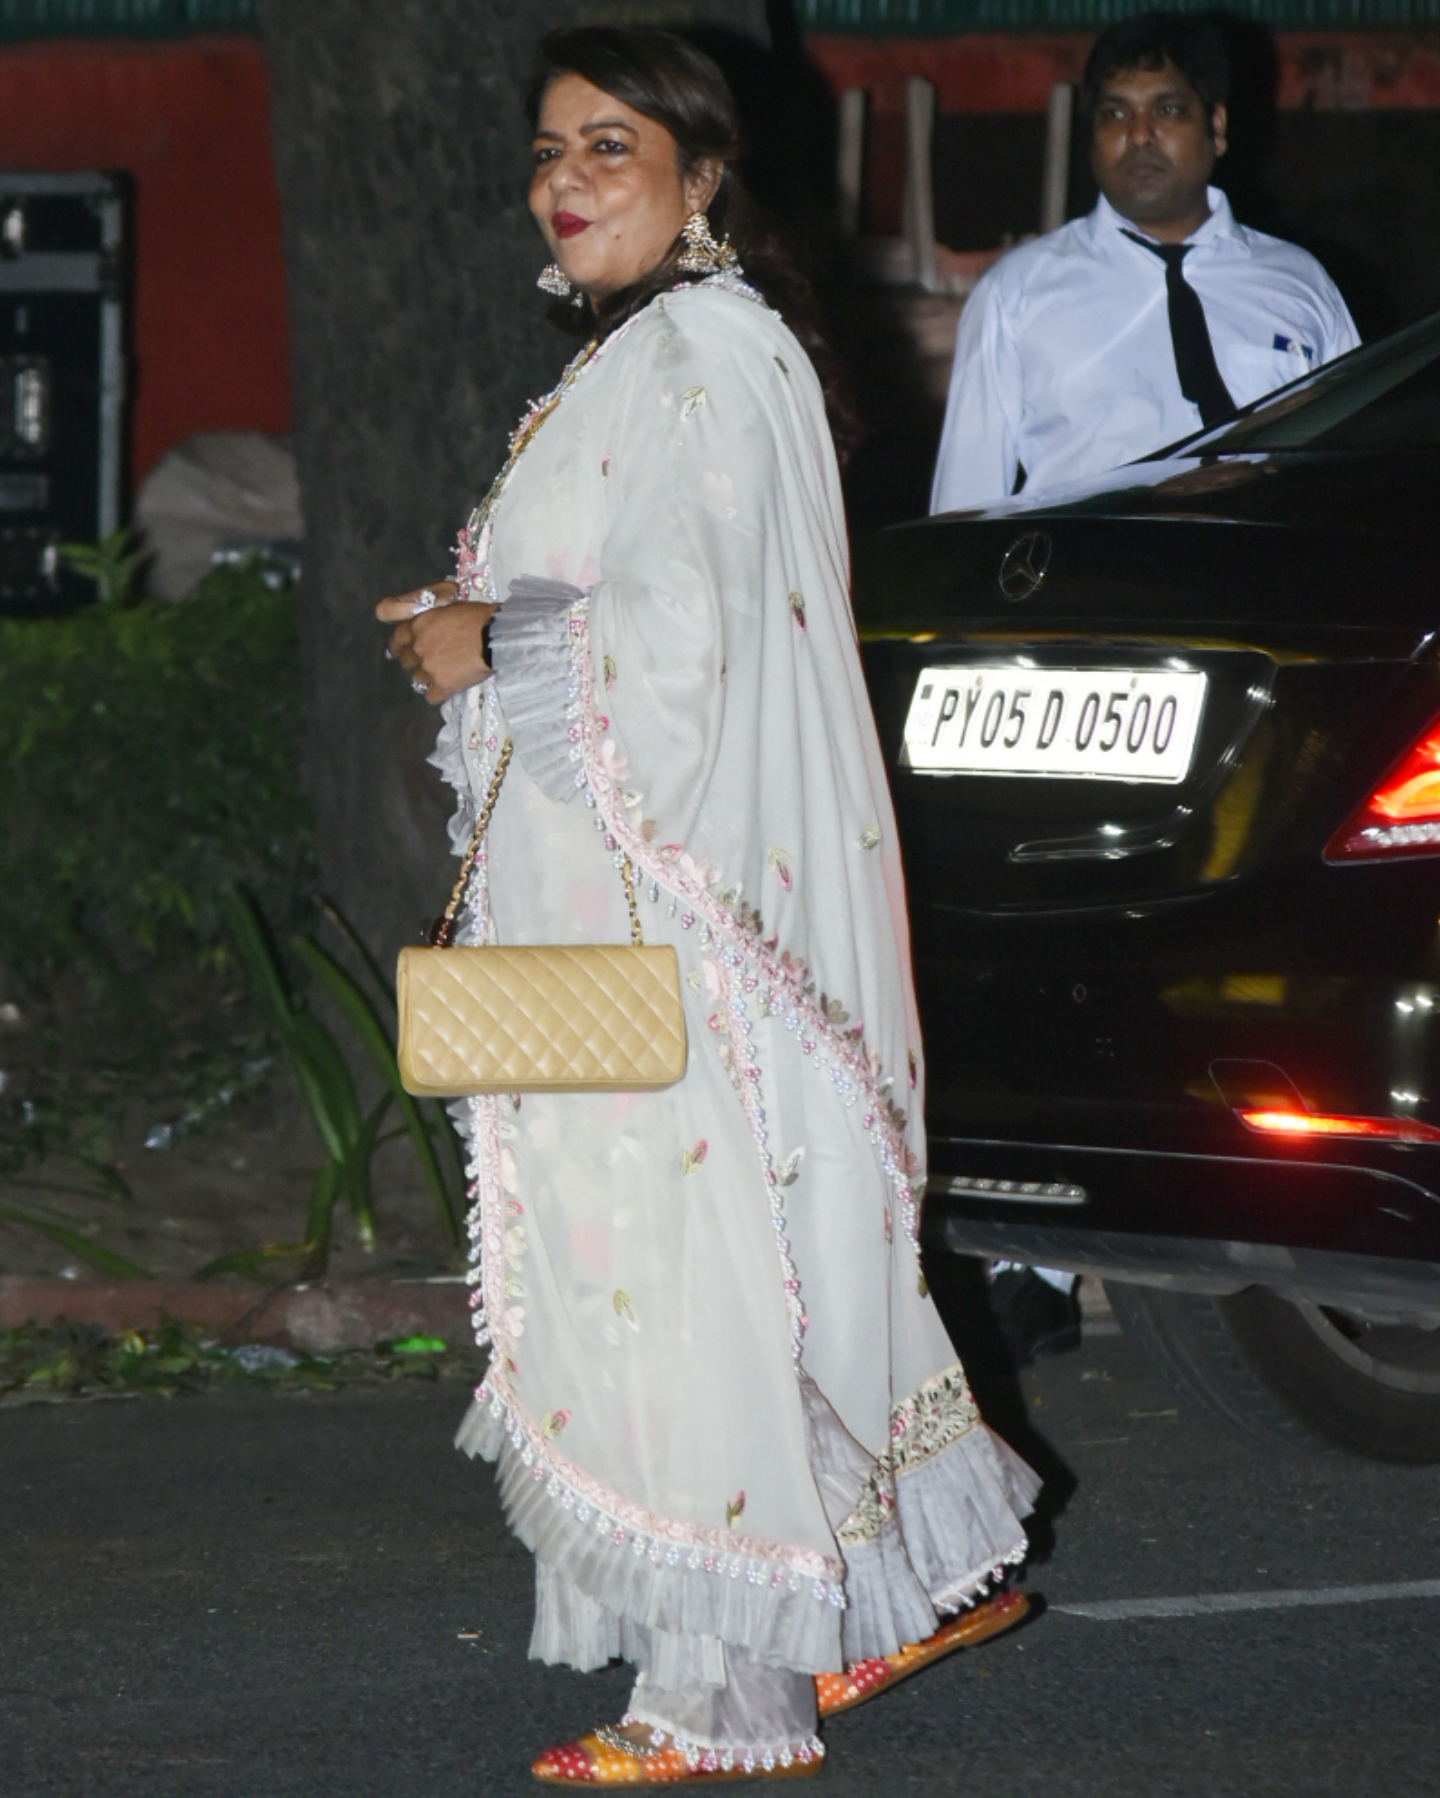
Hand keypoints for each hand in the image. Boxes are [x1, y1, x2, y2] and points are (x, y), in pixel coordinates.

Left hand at [375, 580, 494, 705]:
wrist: (494, 636)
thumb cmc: (476, 617)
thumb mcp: (448, 609)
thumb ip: (432, 621)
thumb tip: (431, 629)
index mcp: (417, 625)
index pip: (397, 639)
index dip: (398, 646)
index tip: (400, 650)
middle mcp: (417, 648)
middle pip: (406, 661)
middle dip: (414, 661)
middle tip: (429, 661)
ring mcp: (428, 669)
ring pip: (417, 679)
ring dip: (427, 676)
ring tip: (443, 673)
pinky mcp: (442, 686)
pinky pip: (430, 696)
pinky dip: (437, 693)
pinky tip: (447, 688)